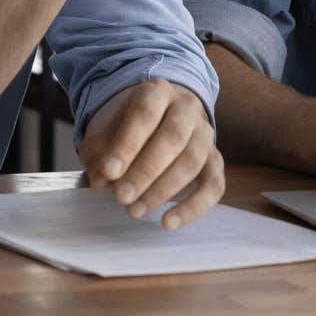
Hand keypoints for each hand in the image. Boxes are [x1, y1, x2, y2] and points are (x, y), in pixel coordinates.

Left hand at [79, 79, 223, 229]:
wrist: (160, 119)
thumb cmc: (129, 128)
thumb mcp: (107, 131)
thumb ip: (99, 153)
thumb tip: (102, 180)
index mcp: (157, 92)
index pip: (145, 113)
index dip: (127, 144)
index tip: (108, 172)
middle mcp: (186, 108)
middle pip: (173, 137)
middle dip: (145, 171)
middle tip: (122, 197)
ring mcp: (205, 134)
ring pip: (193, 161)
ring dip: (163, 190)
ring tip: (135, 211)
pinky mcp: (215, 161)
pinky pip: (213, 186)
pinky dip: (193, 208)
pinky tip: (169, 222)